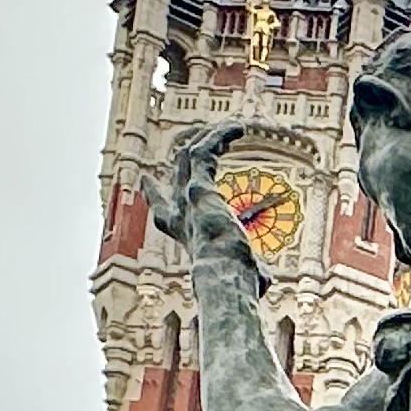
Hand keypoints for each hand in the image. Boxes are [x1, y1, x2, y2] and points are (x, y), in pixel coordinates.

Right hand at [143, 124, 246, 268]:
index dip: (154, 194)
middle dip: (187, 154)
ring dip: (210, 138)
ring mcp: (187, 198)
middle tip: (202, 140)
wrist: (224, 278)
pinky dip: (220, 138)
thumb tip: (264, 282)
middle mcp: (180, 214)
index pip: (163, 210)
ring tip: (234, 127)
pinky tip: (239, 129)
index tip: (146, 180)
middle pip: (175, 174)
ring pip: (189, 156)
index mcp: (184, 234)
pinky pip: (204, 152)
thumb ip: (250, 272)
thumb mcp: (239, 274)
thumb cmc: (234, 282)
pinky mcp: (199, 187)